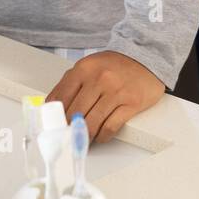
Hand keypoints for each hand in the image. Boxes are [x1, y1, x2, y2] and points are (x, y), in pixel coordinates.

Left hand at [44, 50, 165, 142]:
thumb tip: (52, 106)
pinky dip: (102, 136)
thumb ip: (70, 83)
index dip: (55, 116)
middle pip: (75, 113)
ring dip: (85, 136)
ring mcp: (116, 91)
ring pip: (92, 123)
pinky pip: (110, 127)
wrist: (146, 59)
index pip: (60, 98)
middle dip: (69, 128)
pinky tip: (99, 136)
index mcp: (84, 68)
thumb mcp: (89, 66)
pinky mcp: (131, 103)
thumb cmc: (115, 65)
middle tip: (67, 136)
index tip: (53, 127)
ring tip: (82, 139)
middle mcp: (99, 79)